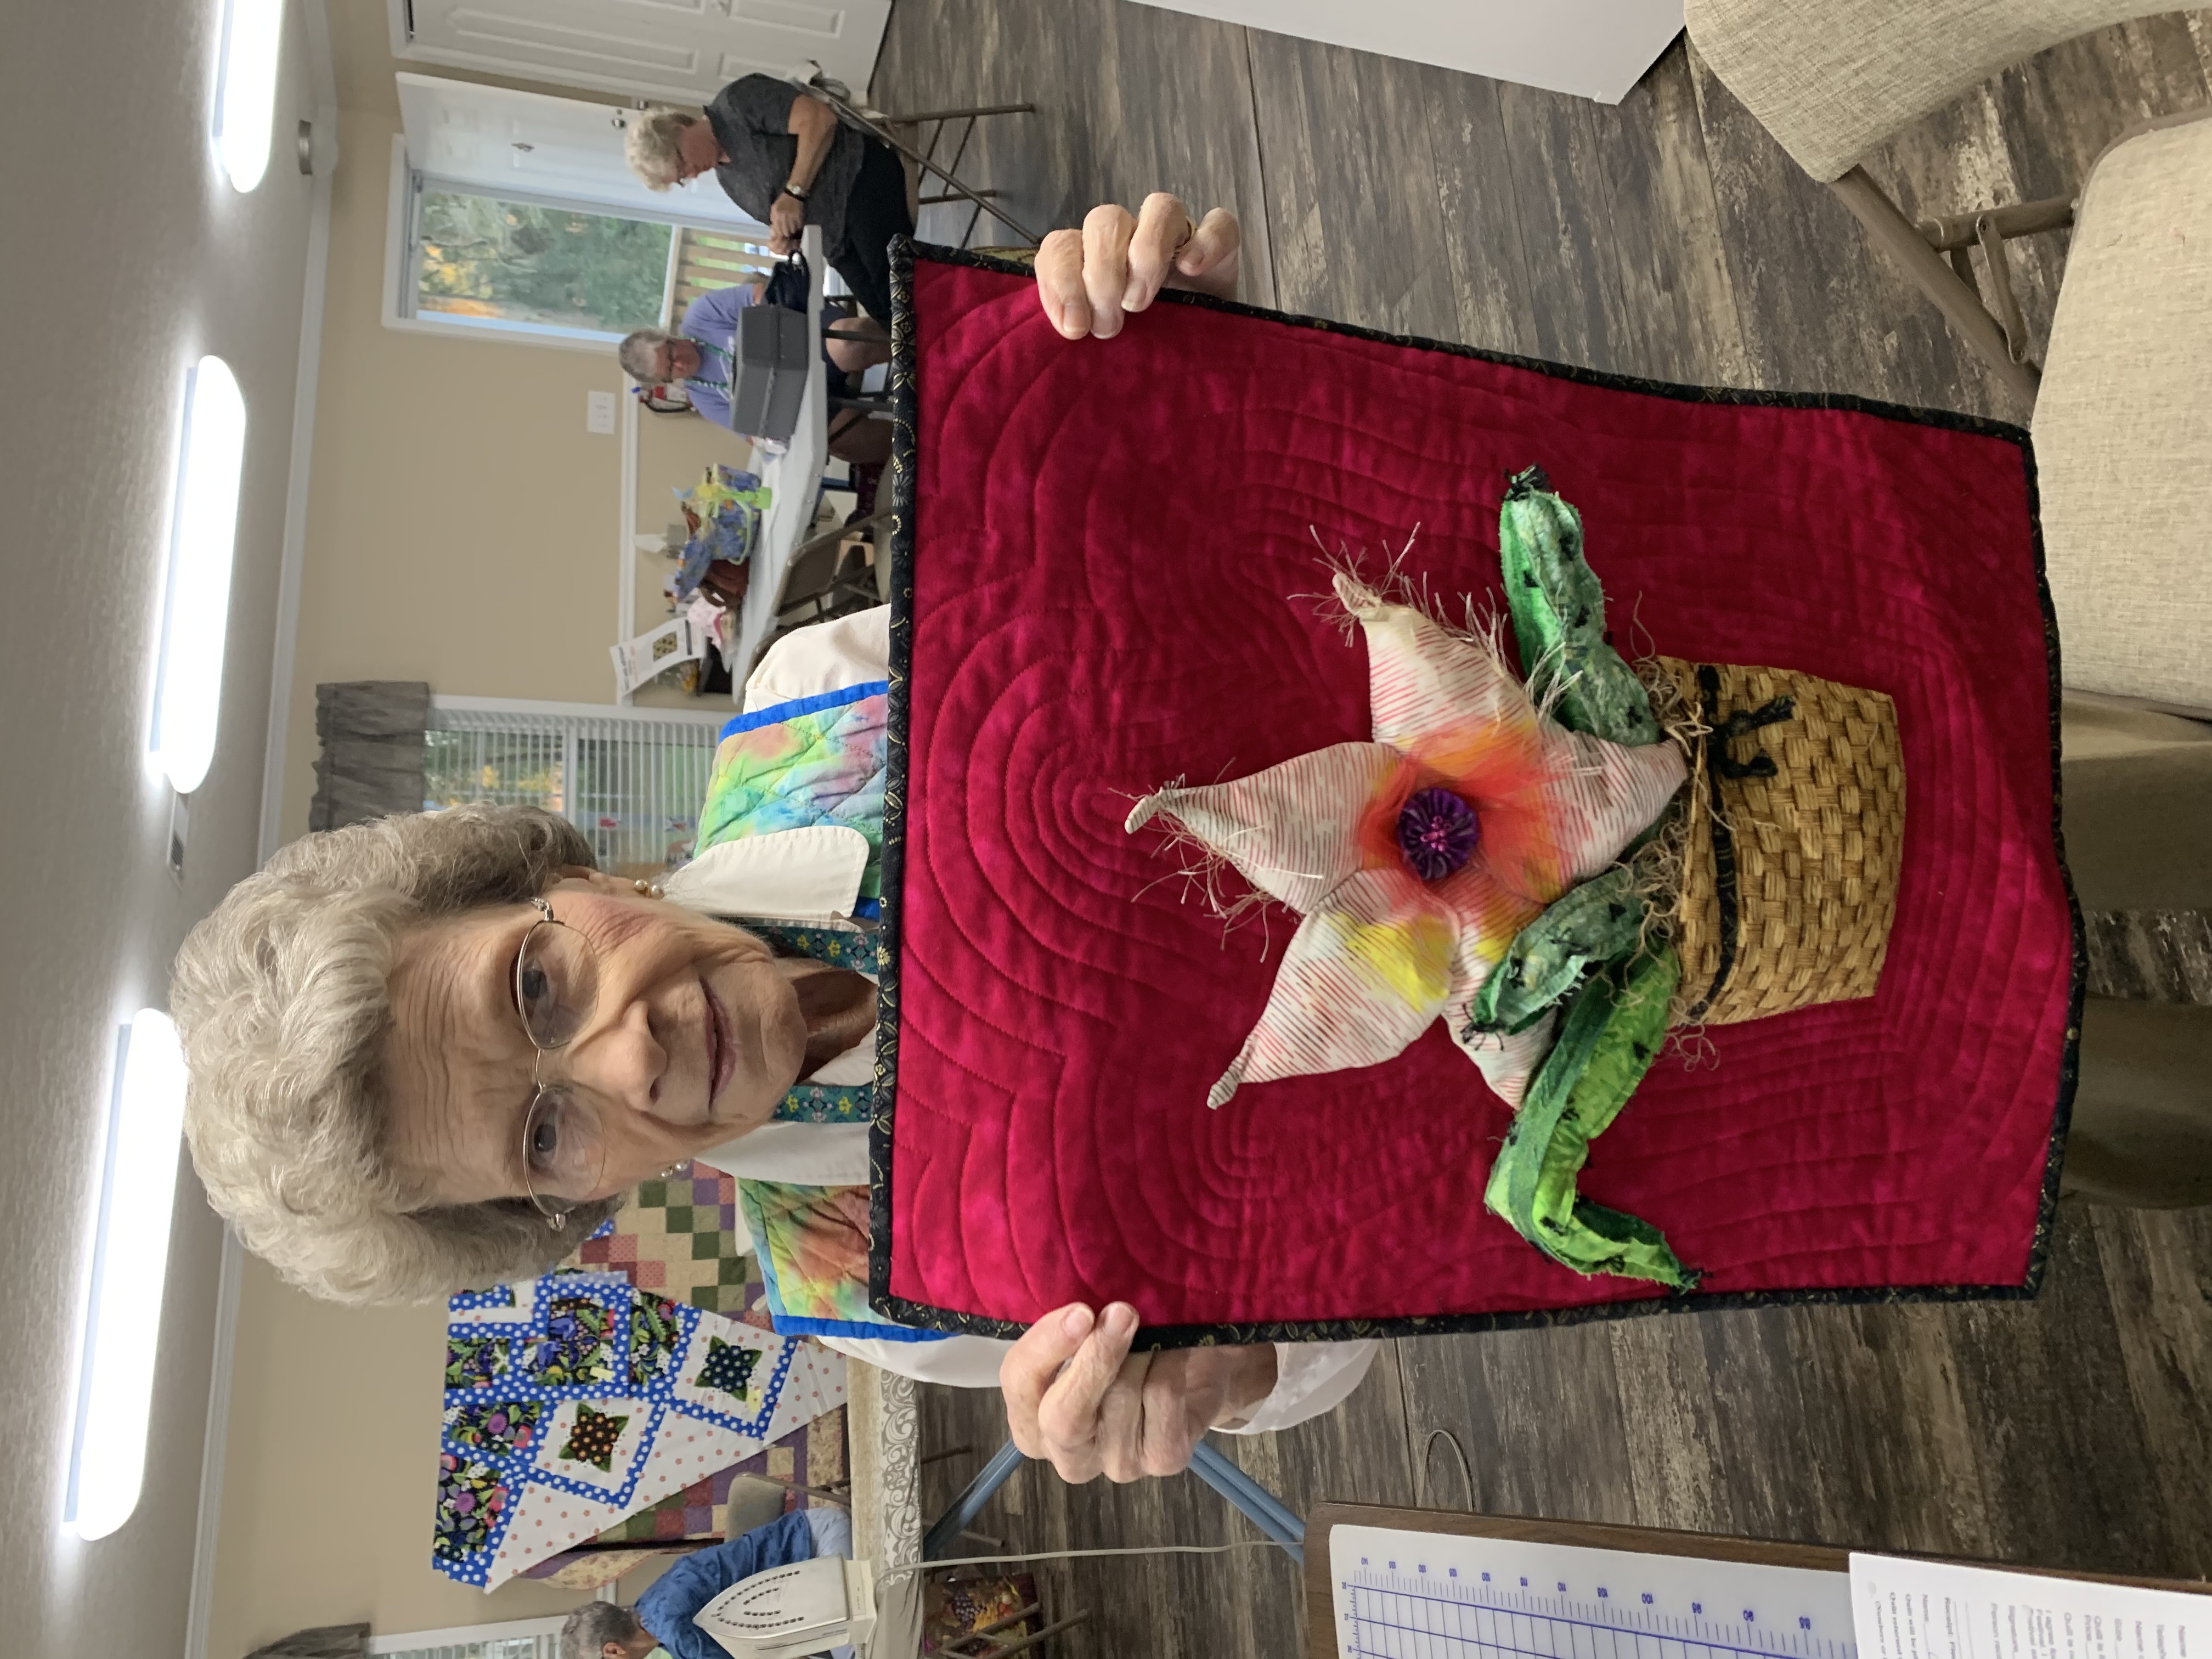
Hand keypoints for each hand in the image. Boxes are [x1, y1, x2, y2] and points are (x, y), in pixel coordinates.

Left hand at [770, 191, 805, 245]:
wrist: (792, 194)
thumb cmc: (782, 201)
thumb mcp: (774, 208)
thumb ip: (773, 218)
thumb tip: (775, 229)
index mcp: (776, 214)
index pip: (778, 230)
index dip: (780, 234)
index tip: (782, 234)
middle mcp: (783, 216)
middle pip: (785, 232)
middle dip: (787, 234)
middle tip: (788, 233)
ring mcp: (791, 217)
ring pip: (792, 230)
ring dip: (793, 231)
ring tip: (793, 229)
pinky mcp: (798, 216)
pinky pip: (798, 226)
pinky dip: (798, 227)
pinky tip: (797, 226)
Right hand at [1000, 1302, 1278, 1482]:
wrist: (1193, 1372)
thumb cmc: (1126, 1347)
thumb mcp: (1086, 1333)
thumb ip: (1070, 1327)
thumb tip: (1078, 1307)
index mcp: (1032, 1422)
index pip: (1019, 1384)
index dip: (1045, 1347)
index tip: (1079, 1311)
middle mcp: (1068, 1454)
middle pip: (1064, 1417)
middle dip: (1093, 1360)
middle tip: (1122, 1312)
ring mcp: (1117, 1463)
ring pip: (1121, 1400)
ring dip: (1141, 1349)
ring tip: (1154, 1321)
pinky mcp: (1163, 1458)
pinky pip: (1162, 1400)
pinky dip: (1170, 1361)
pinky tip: (1175, 1344)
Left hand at [1034, 193, 1240, 340]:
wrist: (1200, 354)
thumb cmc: (1142, 348)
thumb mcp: (1104, 343)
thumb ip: (1082, 327)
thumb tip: (1071, 327)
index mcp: (1092, 256)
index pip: (1062, 246)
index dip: (1061, 282)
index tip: (1074, 327)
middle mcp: (1130, 236)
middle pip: (1105, 222)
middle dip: (1102, 276)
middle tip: (1109, 325)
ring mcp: (1176, 234)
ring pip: (1158, 208)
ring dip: (1145, 254)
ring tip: (1139, 304)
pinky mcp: (1219, 243)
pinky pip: (1218, 224)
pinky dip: (1205, 243)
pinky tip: (1192, 269)